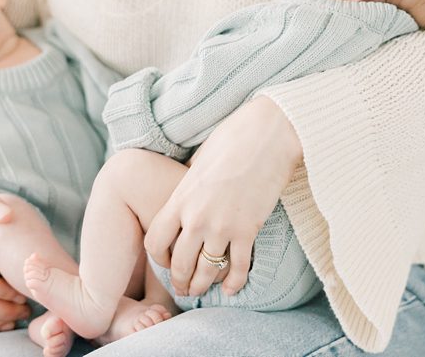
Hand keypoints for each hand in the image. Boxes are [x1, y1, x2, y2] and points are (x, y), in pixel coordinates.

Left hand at [144, 97, 301, 297]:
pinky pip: (238, 266)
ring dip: (202, 285)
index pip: (155, 242)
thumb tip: (190, 190)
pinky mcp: (248, 229)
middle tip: (183, 287)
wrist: (269, 134)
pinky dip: (236, 281)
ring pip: (206, 271)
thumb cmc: (234, 137)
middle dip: (180, 280)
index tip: (167, 261)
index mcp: (180, 199)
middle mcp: (196, 218)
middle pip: (179, 263)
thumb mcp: (200, 159)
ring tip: (201, 291)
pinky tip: (233, 289)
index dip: (159, 259)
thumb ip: (190, 183)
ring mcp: (223, 227)